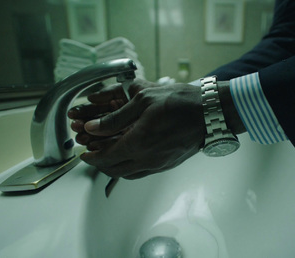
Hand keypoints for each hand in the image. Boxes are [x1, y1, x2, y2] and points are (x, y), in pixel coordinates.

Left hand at [69, 79, 204, 179]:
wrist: (210, 113)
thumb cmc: (179, 102)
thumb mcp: (142, 100)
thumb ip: (115, 117)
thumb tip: (93, 127)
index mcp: (138, 143)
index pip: (106, 157)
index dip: (91, 157)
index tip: (84, 153)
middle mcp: (148, 159)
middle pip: (114, 170)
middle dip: (99, 164)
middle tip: (91, 154)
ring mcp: (159, 164)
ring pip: (128, 174)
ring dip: (113, 167)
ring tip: (107, 155)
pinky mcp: (168, 164)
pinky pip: (142, 172)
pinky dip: (129, 168)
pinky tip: (128, 156)